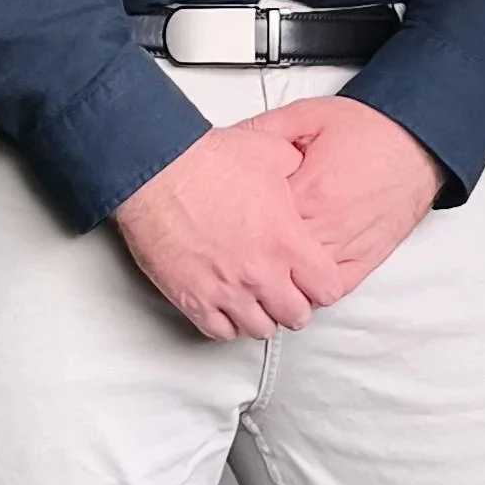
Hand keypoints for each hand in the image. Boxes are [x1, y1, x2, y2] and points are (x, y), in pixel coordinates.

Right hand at [114, 124, 348, 340]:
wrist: (158, 170)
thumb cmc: (207, 160)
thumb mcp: (270, 152)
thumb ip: (297, 168)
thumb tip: (303, 168)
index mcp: (286, 241)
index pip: (326, 289)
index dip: (322, 284)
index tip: (314, 278)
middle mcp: (260, 273)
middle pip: (295, 316)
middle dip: (294, 304)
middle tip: (286, 290)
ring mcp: (226, 290)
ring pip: (258, 329)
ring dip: (261, 315)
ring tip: (255, 298)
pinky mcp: (193, 299)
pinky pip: (220, 332)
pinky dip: (227, 323)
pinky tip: (226, 305)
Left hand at [242, 95, 442, 293]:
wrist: (417, 141)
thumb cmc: (369, 129)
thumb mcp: (308, 115)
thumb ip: (265, 129)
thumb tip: (229, 139)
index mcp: (309, 192)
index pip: (258, 222)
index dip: (238, 219)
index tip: (228, 213)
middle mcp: (328, 227)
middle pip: (276, 260)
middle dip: (254, 254)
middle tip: (238, 245)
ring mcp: (347, 248)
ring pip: (302, 285)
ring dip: (281, 278)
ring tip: (263, 266)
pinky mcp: (365, 261)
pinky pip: (332, 291)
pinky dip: (312, 289)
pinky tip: (298, 277)